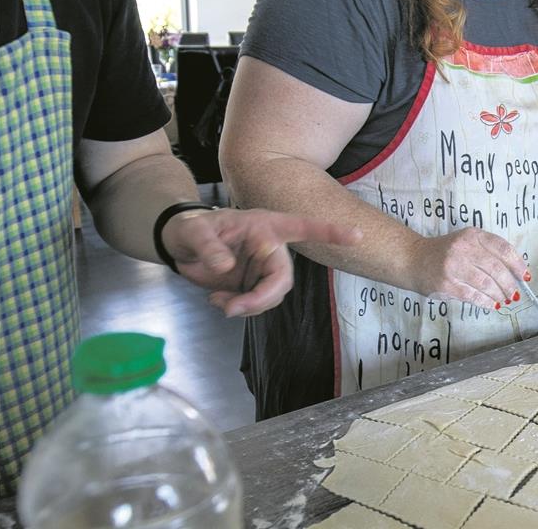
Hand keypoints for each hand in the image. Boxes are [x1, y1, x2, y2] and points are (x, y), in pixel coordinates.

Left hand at [161, 209, 362, 316]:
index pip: (303, 227)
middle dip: (262, 298)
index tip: (357, 236)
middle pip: (284, 279)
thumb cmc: (191, 228)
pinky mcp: (254, 285)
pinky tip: (219, 300)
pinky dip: (240, 309)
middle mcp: (271, 248)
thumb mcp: (194, 232)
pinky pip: (257, 304)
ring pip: (272, 296)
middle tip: (231, 309)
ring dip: (248, 306)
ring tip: (218, 301)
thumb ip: (209, 247)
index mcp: (265, 227)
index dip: (331, 232)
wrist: (180, 245)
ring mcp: (263, 268)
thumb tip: (226, 266)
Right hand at [408, 228, 527, 310]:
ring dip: (499, 295)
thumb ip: (487, 252)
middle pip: (497, 268)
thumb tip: (515, 273)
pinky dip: (486, 302)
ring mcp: (453, 266)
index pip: (503, 248)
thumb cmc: (445, 252)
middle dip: (510, 284)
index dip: (518, 264)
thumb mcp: (466, 242)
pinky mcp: (446, 284)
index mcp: (472, 235)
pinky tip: (492, 304)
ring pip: (486, 284)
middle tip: (514, 294)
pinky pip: (473, 296)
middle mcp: (463, 248)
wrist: (413, 260)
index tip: (525, 276)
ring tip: (505, 300)